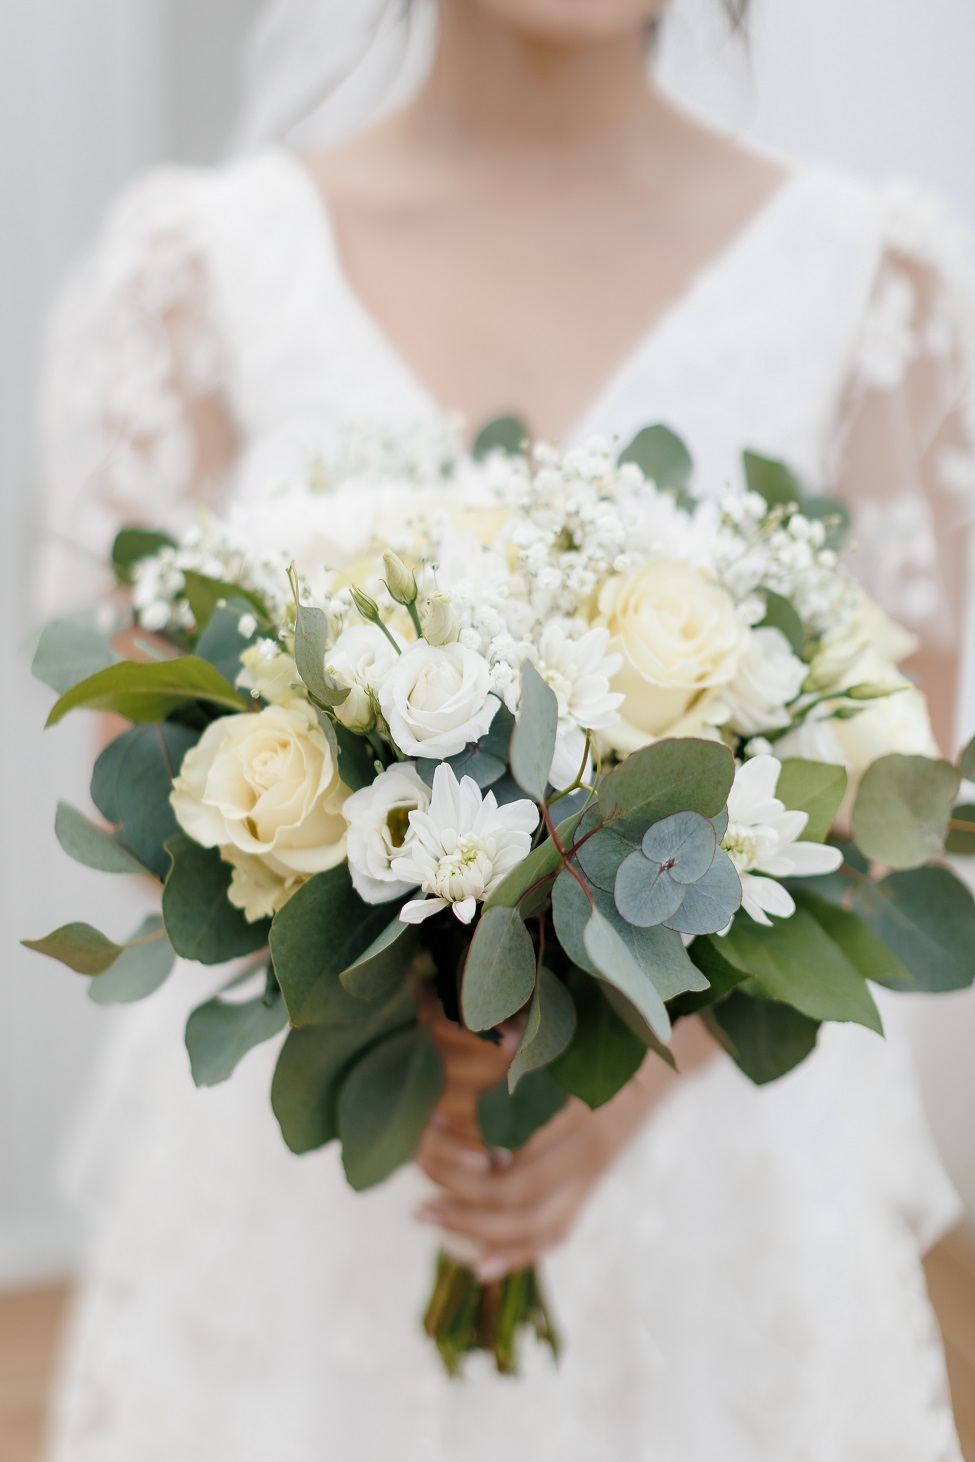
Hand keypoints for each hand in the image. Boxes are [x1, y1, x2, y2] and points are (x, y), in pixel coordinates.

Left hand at [415, 1007, 717, 1279]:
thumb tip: (482, 1031)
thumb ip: (528, 1039)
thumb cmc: (603, 1035)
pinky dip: (518, 1254)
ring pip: (532, 1223)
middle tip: (412, 1174)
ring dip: (473, 1227)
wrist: (659, 1062)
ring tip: (422, 1213)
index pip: (512, 1142)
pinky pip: (556, 1232)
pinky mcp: (590, 1189)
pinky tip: (480, 1266)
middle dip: (457, 1190)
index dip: (464, 1143)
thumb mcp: (568, 1033)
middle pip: (515, 1191)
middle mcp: (586, 1148)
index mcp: (577, 1105)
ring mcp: (591, 1174)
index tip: (422, 1129)